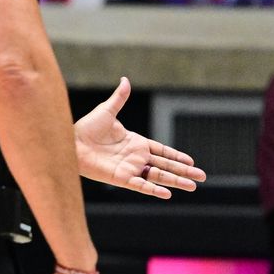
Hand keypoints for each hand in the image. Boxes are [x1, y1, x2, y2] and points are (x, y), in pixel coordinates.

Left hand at [74, 77, 204, 198]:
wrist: (71, 142)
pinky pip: (140, 185)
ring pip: (158, 176)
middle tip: (202, 177)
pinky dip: (153, 190)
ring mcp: (129, 168)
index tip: (191, 162)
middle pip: (165, 166)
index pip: (162, 151)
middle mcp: (135, 157)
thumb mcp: (107, 110)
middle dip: (184, 172)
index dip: (176, 156)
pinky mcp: (120, 178)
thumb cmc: (86, 127)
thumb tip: (125, 80)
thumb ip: (120, 98)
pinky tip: (167, 194)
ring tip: (192, 187)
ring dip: (175, 181)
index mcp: (135, 142)